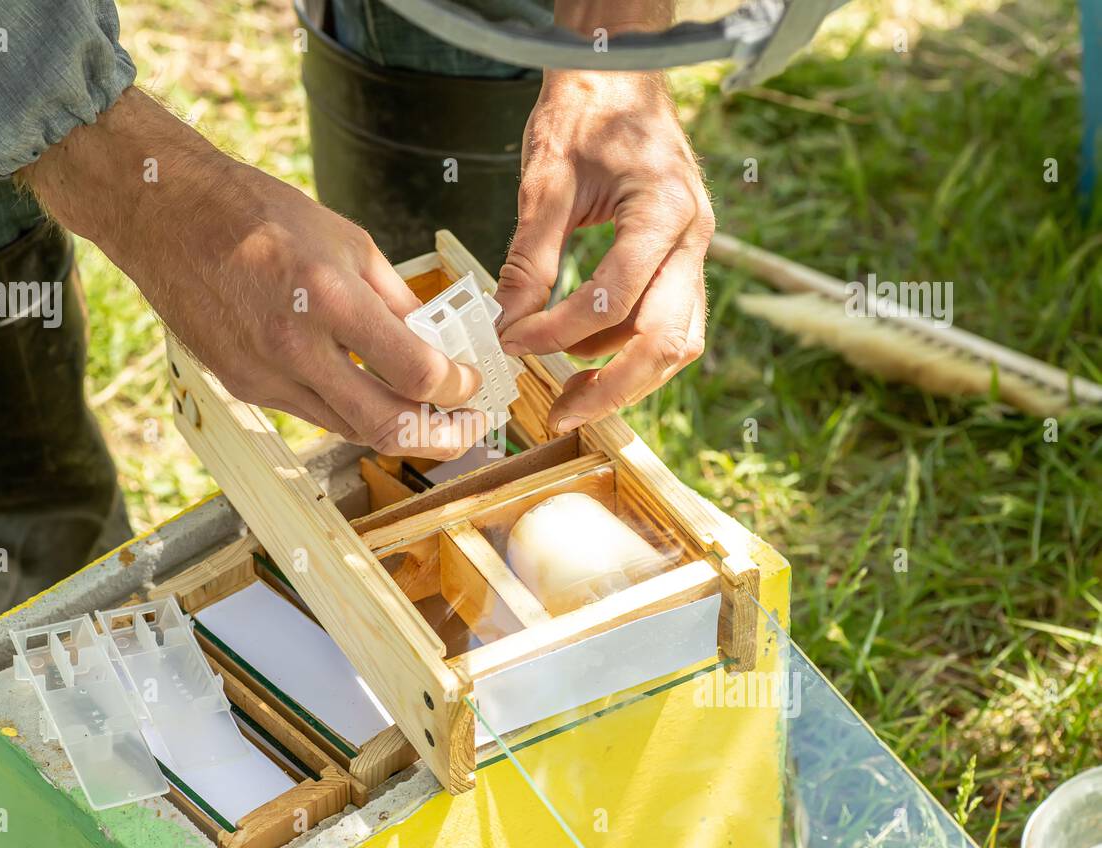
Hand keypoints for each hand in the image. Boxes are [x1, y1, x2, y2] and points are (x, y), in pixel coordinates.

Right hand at [22, 88, 484, 458]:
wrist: (166, 217)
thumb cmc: (257, 216)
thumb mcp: (346, 241)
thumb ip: (395, 300)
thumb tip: (438, 342)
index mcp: (328, 298)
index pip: (415, 373)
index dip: (457, 389)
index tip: (472, 384)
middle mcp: (295, 348)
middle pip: (387, 426)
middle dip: (442, 437)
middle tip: (469, 430)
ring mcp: (265, 376)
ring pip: (350, 430)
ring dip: (399, 431)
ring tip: (431, 418)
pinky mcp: (245, 387)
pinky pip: (315, 415)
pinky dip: (352, 413)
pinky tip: (373, 397)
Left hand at [495, 71, 713, 432]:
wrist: (621, 74)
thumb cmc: (586, 111)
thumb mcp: (545, 177)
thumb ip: (530, 257)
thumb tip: (507, 326)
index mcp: (666, 208)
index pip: (616, 296)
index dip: (559, 330)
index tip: (510, 342)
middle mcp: (694, 236)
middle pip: (668, 340)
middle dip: (612, 387)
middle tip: (560, 416)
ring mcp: (696, 251)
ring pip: (678, 341)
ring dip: (625, 376)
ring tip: (567, 393)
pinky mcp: (682, 261)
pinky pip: (669, 323)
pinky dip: (628, 350)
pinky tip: (582, 355)